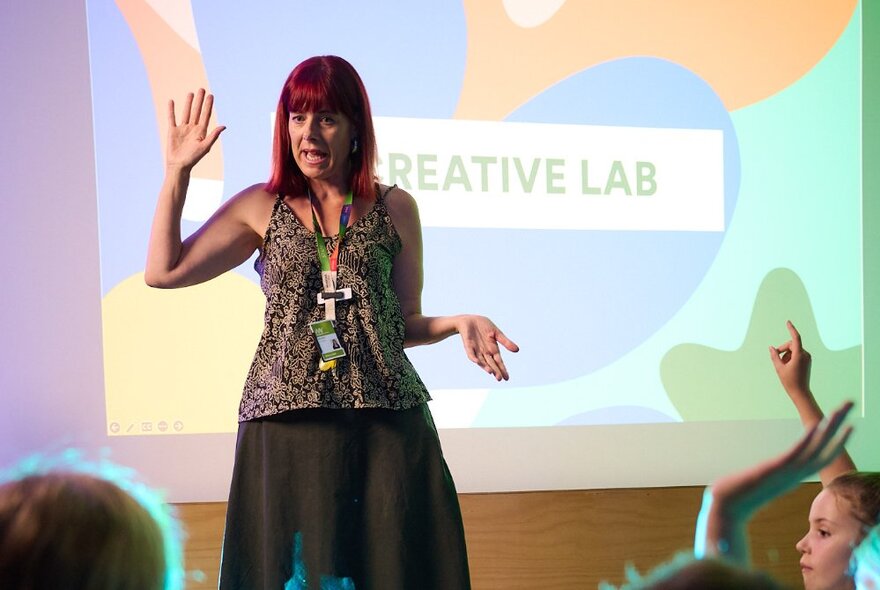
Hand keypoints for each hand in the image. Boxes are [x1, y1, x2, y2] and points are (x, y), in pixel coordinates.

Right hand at [166, 88, 224, 171]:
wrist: (179, 165)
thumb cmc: (193, 158)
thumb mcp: (205, 146)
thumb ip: (213, 135)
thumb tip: (223, 126)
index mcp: (201, 132)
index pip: (205, 115)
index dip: (208, 106)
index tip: (211, 95)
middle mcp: (192, 129)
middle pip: (196, 111)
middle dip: (199, 101)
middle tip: (202, 89)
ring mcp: (182, 129)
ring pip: (186, 112)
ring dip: (188, 103)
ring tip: (191, 93)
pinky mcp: (172, 131)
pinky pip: (171, 118)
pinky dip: (171, 110)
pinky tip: (172, 101)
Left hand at [456, 315, 518, 380]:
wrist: (470, 319)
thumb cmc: (483, 326)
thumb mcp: (497, 333)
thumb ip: (505, 342)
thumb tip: (517, 350)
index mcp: (493, 350)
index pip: (499, 362)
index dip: (502, 369)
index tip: (506, 378)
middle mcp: (485, 352)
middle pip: (491, 364)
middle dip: (495, 371)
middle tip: (499, 379)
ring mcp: (476, 350)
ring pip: (481, 361)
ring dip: (485, 367)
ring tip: (491, 372)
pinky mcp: (468, 346)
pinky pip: (471, 354)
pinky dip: (474, 358)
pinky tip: (477, 362)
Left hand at [696, 401, 853, 561]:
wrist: (727, 508)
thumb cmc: (740, 495)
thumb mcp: (761, 482)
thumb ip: (770, 477)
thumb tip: (768, 472)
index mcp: (793, 476)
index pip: (822, 457)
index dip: (837, 442)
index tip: (849, 426)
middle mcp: (796, 475)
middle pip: (826, 448)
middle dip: (839, 425)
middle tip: (850, 403)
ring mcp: (787, 473)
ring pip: (816, 447)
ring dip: (831, 426)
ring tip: (841, 408)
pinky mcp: (773, 470)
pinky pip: (795, 453)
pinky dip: (806, 440)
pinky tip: (815, 426)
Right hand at [769, 320, 811, 398]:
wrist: (800, 392)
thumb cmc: (789, 381)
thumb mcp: (779, 368)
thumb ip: (775, 356)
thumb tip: (772, 347)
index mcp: (800, 355)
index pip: (795, 338)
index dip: (791, 329)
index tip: (788, 322)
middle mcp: (805, 355)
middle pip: (792, 344)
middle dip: (783, 349)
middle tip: (776, 356)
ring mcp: (807, 358)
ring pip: (793, 349)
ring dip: (786, 354)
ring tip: (783, 365)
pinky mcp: (807, 361)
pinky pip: (796, 354)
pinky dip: (790, 357)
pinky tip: (787, 366)